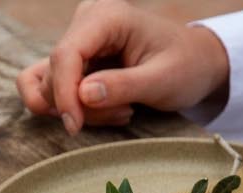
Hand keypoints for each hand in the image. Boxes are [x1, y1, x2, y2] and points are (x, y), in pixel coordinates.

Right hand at [16, 0, 228, 133]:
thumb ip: (124, 86)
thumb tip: (83, 95)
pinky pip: (50, 89)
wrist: (196, 63)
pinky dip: (69, 107)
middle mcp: (85, 23)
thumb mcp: (163, 80)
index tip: (74, 126)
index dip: (64, 94)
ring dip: (77, 109)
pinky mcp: (74, 61)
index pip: (66, 54)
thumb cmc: (186, 66)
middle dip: (79, 105)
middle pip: (53, 73)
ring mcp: (77, 41)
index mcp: (106, 17)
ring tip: (120, 109)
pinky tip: (102, 110)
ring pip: (47, 85)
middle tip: (124, 112)